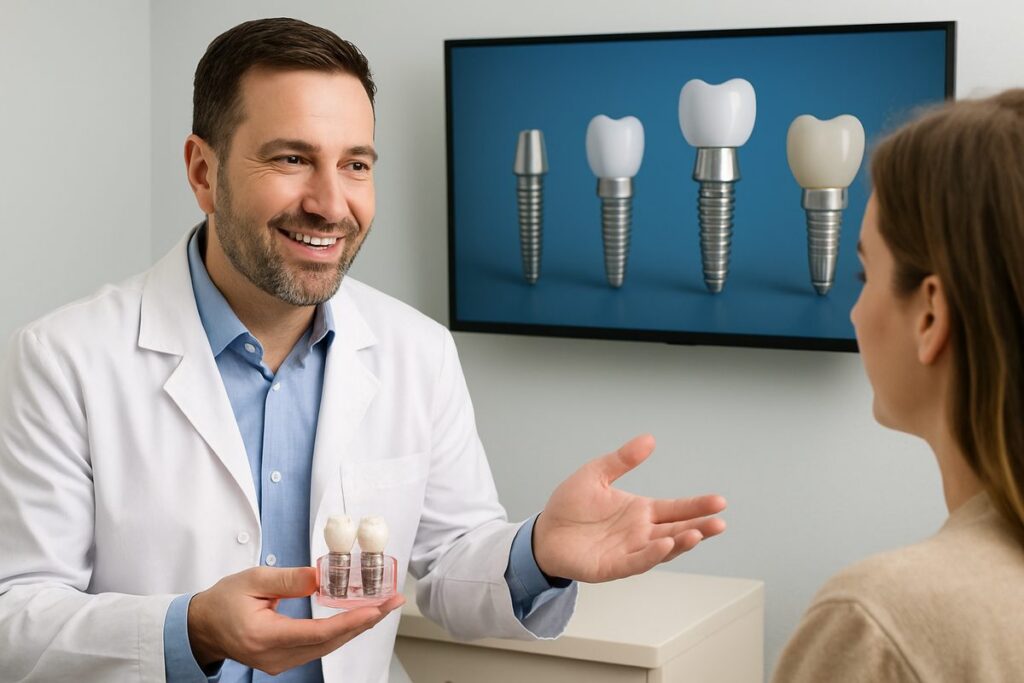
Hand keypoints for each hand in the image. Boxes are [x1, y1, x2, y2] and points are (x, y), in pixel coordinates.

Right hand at [187, 566, 403, 674]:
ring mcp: (280, 663)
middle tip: (391, 603)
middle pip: (329, 643)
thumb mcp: (253, 579)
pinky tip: (357, 618)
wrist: (203, 627)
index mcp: (264, 636)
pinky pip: (319, 648)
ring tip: (382, 607)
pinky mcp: (284, 660)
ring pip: (327, 647)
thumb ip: (288, 579)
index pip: (316, 633)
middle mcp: (274, 657)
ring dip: (356, 627)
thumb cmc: (223, 601)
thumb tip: (321, 576)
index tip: (374, 610)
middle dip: (364, 622)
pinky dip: (341, 632)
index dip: (349, 622)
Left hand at [533, 434, 725, 582]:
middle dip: (700, 527)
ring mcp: (630, 551)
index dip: (697, 506)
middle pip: (677, 530)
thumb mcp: (596, 474)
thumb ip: (622, 459)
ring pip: (662, 549)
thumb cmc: (570, 505)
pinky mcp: (613, 566)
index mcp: (641, 511)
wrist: (544, 532)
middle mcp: (641, 532)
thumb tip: (649, 439)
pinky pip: (636, 562)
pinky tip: (664, 545)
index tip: (719, 501)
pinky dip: (651, 555)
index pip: (676, 508)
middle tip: (719, 522)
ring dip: (681, 543)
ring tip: (697, 533)